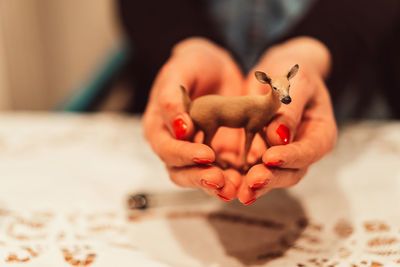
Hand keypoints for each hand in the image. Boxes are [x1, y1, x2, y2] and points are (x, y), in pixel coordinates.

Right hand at [143, 37, 243, 200]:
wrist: (215, 69)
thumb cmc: (193, 65)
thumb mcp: (181, 70)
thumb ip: (173, 97)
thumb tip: (179, 127)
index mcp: (158, 125)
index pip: (165, 148)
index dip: (183, 154)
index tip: (206, 154)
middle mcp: (172, 144)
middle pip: (179, 170)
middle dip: (200, 176)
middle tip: (221, 180)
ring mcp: (193, 152)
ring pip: (198, 177)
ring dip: (216, 184)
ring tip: (235, 187)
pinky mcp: (215, 156)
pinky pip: (220, 172)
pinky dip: (230, 178)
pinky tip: (244, 180)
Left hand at [237, 37, 337, 203]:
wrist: (279, 77)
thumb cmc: (295, 75)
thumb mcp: (297, 83)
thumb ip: (290, 110)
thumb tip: (279, 137)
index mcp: (320, 134)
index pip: (308, 151)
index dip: (290, 157)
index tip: (269, 157)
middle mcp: (303, 151)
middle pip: (291, 172)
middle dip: (271, 178)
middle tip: (251, 182)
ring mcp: (283, 157)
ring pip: (271, 177)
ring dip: (255, 185)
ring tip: (239, 191)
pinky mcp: (261, 157)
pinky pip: (252, 171)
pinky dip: (241, 178)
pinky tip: (226, 183)